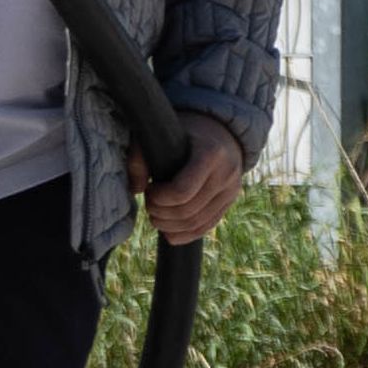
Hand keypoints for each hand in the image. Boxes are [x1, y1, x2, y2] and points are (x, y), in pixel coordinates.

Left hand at [134, 118, 246, 246]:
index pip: (182, 192)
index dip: (159, 199)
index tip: (149, 188)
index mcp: (211, 153)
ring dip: (170, 226)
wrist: (220, 132)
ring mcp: (231, 190)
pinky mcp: (229, 202)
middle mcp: (226, 173)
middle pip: (187, 211)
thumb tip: (135, 189)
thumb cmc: (184, 132)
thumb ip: (140, 156)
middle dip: (161, 213)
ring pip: (196, 223)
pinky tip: (168, 233)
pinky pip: (206, 227)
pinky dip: (185, 235)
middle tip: (149, 204)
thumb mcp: (160, 134)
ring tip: (156, 215)